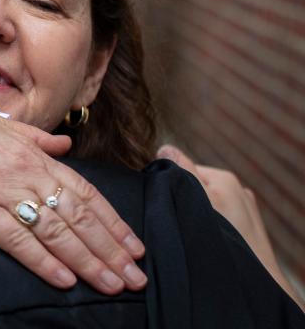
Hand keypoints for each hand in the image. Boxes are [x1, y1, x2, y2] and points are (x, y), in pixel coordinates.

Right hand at [0, 88, 146, 294]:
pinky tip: (64, 279)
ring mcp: (0, 190)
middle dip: (111, 249)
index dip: (113, 221)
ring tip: (113, 284)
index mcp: (31, 153)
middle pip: (78, 216)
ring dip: (88, 260)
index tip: (135, 245)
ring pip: (55, 230)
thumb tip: (65, 145)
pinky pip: (16, 239)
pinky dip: (42, 260)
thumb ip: (35, 138)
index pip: (84, 192)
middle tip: (137, 277)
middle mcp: (23, 171)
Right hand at [156, 144, 302, 308]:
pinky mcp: (248, 225)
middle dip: (187, 199)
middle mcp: (238, 189)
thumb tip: (164, 146)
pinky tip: (208, 237)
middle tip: (181, 219)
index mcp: (225, 177)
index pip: (186, 168)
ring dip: (198, 213)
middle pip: (198, 186)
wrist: (257, 276)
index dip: (172, 184)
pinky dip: (212, 224)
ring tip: (195, 231)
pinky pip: (221, 217)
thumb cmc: (225, 237)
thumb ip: (183, 171)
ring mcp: (245, 208)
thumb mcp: (197, 199)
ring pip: (209, 203)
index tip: (166, 202)